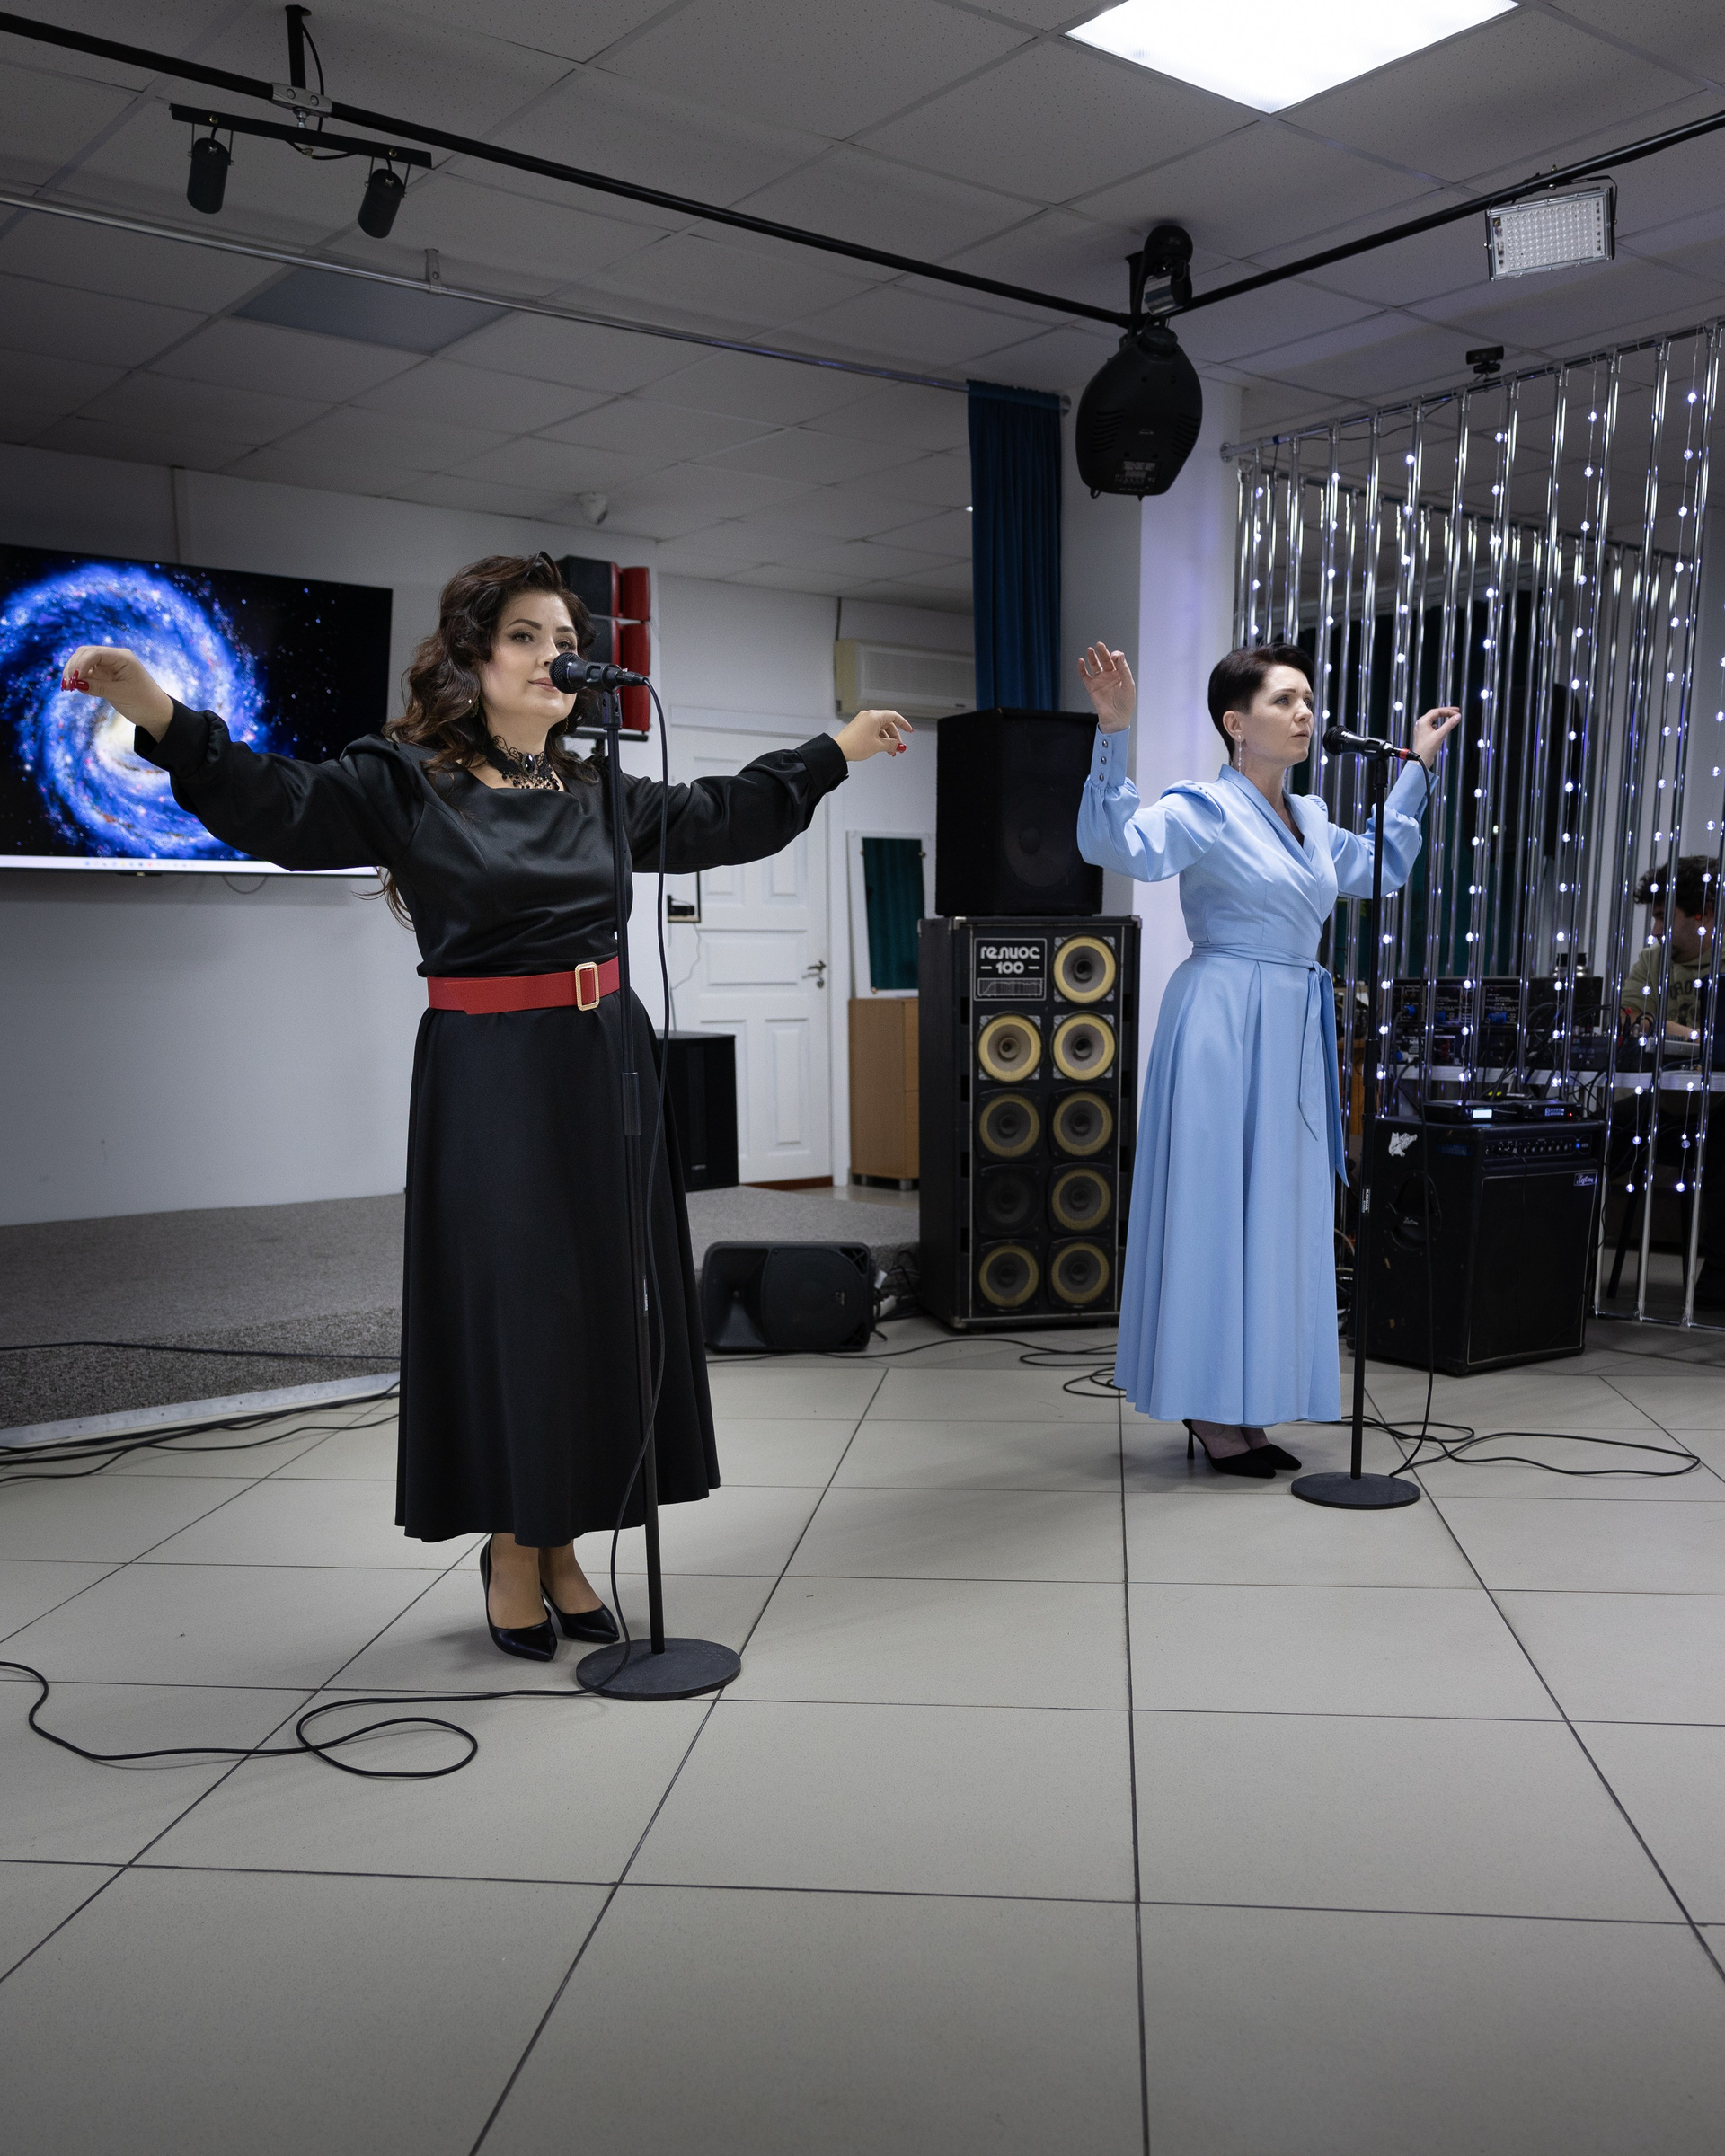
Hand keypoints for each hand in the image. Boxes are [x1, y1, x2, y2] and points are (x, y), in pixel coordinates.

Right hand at [60, 645, 174, 738]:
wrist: (155, 712)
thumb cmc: (144, 702)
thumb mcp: (121, 695)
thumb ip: (99, 688)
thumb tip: (77, 683)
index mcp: (122, 657)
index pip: (95, 653)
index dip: (81, 663)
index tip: (73, 678)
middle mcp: (114, 658)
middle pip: (85, 654)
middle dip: (73, 667)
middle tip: (66, 684)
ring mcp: (108, 666)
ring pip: (83, 662)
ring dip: (73, 672)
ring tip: (66, 687)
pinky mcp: (103, 676)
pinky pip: (86, 673)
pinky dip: (78, 679)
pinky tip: (72, 687)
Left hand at [836, 708, 911, 762]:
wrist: (838, 750)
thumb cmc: (854, 745)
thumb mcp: (878, 745)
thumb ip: (892, 744)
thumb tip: (899, 745)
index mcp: (874, 716)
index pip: (894, 716)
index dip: (904, 724)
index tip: (909, 730)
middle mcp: (869, 716)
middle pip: (888, 724)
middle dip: (894, 737)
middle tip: (898, 748)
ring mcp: (863, 721)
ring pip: (881, 729)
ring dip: (887, 740)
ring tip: (890, 752)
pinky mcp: (859, 727)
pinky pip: (873, 731)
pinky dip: (879, 739)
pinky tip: (882, 748)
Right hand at [1078, 644, 1134, 731]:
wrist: (1115, 718)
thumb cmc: (1125, 704)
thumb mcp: (1128, 685)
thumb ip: (1124, 670)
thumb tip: (1120, 656)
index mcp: (1121, 674)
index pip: (1117, 660)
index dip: (1116, 656)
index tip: (1114, 657)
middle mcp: (1110, 675)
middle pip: (1105, 660)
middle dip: (1102, 652)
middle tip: (1099, 645)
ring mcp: (1100, 681)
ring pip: (1095, 665)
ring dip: (1092, 657)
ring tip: (1090, 650)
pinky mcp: (1091, 687)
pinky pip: (1085, 676)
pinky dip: (1082, 669)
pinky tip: (1080, 661)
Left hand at [1410, 705, 1461, 767]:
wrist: (1420, 760)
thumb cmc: (1427, 749)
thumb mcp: (1440, 735)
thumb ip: (1449, 724)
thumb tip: (1457, 716)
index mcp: (1423, 721)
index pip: (1437, 711)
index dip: (1448, 710)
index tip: (1457, 712)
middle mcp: (1421, 724)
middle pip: (1434, 714)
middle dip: (1445, 712)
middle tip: (1455, 711)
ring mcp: (1421, 730)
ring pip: (1432, 719)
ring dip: (1441, 717)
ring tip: (1450, 716)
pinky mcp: (1423, 735)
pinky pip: (1431, 726)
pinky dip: (1437, 724)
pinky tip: (1439, 727)